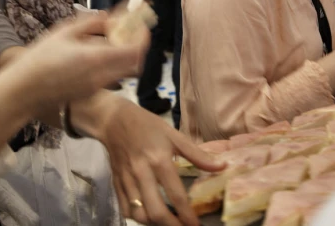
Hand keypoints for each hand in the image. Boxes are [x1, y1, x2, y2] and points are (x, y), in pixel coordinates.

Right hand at [5, 14, 147, 106]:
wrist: (24, 91)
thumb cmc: (39, 58)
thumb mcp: (64, 32)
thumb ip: (91, 23)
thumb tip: (110, 17)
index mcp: (96, 58)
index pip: (135, 50)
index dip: (143, 37)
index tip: (141, 24)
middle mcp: (102, 75)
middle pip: (135, 62)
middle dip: (137, 45)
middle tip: (130, 30)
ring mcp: (98, 87)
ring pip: (125, 71)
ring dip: (127, 55)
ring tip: (114, 40)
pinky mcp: (91, 92)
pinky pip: (113, 77)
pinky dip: (115, 64)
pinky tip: (100, 53)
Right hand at [94, 98, 224, 224]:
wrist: (113, 119)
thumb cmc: (147, 125)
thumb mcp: (174, 135)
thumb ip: (197, 154)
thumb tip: (222, 166)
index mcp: (159, 159)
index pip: (175, 194)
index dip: (187, 215)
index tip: (196, 225)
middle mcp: (142, 173)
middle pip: (155, 211)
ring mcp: (127, 180)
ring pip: (139, 213)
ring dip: (154, 223)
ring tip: (167, 222)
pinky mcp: (116, 183)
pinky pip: (125, 208)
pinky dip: (138, 217)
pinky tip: (148, 216)